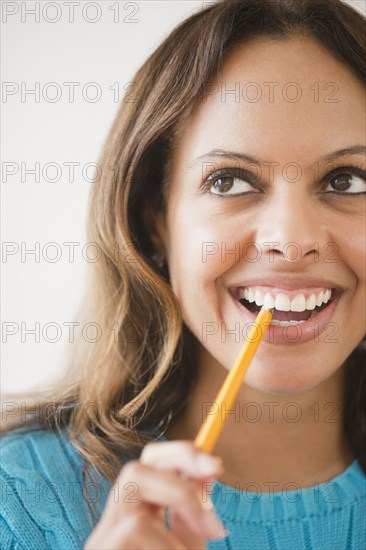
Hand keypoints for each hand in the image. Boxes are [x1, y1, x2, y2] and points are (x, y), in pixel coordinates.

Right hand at [83, 440, 226, 548]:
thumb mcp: (185, 548)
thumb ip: (192, 517)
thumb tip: (206, 473)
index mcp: (136, 514)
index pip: (150, 465)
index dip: (181, 455)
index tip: (216, 466)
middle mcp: (114, 522)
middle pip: (135, 471)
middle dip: (178, 475)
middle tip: (215, 498)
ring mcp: (101, 540)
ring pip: (137, 509)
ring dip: (177, 531)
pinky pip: (136, 531)